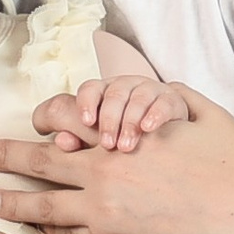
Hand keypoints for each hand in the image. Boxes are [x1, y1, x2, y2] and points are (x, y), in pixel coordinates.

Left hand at [0, 86, 233, 233]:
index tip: (32, 121)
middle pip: (40, 162)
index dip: (45, 118)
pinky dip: (49, 228)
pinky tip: (34, 228)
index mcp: (124, 138)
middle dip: (4, 156)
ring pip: (44, 206)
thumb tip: (155, 89)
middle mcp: (106, 174)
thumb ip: (174, 98)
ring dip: (12, 202)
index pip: (69, 119)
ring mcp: (105, 214)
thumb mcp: (208, 117)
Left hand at [71, 75, 190, 151]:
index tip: (86, 121)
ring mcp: (149, 91)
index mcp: (103, 93)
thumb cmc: (123, 139)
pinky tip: (148, 129)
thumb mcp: (99, 139)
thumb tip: (61, 142)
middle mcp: (125, 87)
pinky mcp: (172, 100)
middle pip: (114, 95)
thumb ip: (78, 140)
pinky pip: (164, 103)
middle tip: (107, 145)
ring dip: (130, 122)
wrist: (166, 136)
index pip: (90, 88)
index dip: (86, 102)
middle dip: (109, 120)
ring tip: (126, 147)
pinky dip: (155, 115)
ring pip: (138, 99)